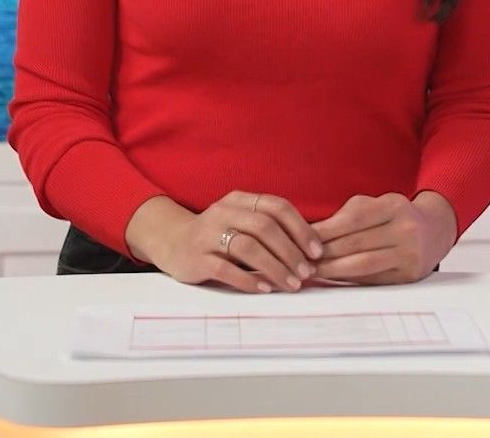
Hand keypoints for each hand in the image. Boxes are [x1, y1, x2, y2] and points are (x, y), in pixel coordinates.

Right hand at [128, 191, 324, 293]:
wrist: (172, 242)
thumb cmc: (218, 234)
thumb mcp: (241, 221)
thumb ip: (269, 228)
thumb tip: (310, 250)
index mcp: (239, 200)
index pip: (276, 206)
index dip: (300, 228)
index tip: (317, 251)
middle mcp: (223, 213)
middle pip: (264, 227)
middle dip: (290, 251)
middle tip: (307, 272)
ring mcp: (207, 235)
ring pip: (247, 247)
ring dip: (274, 267)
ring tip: (291, 284)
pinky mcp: (196, 258)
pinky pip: (225, 269)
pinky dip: (248, 279)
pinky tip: (265, 289)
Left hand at [308, 191, 457, 284]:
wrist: (433, 232)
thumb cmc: (394, 217)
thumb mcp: (375, 205)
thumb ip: (347, 215)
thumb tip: (311, 232)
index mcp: (395, 206)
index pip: (354, 218)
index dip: (327, 230)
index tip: (305, 238)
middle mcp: (405, 229)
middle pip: (356, 243)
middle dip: (325, 253)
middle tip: (302, 259)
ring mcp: (409, 254)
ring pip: (363, 265)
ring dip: (334, 270)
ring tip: (313, 271)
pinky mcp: (409, 275)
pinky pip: (373, 279)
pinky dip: (350, 279)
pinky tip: (333, 278)